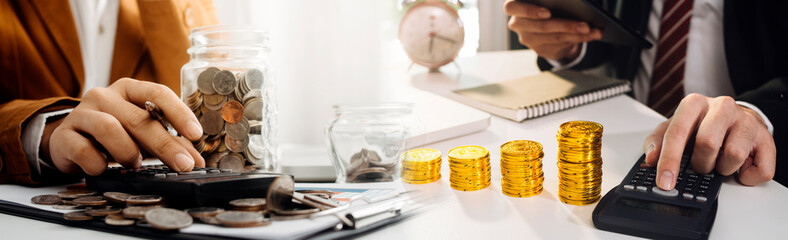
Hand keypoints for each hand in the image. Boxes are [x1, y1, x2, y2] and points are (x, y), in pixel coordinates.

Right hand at [42, 78, 205, 175]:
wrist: (68, 142)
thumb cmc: (114, 135)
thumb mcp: (142, 133)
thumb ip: (169, 141)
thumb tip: (196, 160)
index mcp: (129, 89)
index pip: (157, 93)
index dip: (179, 113)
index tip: (196, 134)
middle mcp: (104, 96)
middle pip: (139, 118)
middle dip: (165, 145)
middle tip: (184, 164)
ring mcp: (81, 113)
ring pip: (110, 129)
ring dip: (128, 152)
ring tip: (136, 164)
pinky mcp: (63, 135)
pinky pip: (83, 150)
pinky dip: (98, 164)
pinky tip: (103, 169)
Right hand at [503, 0, 601, 62]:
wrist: (546, 24)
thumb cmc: (547, 3)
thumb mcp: (546, 0)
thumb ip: (552, 0)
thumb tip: (573, 2)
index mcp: (514, 6)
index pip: (512, 7)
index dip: (529, 11)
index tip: (547, 12)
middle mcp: (518, 23)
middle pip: (542, 26)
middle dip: (566, 25)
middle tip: (585, 25)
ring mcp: (528, 39)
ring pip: (555, 37)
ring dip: (577, 33)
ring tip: (593, 30)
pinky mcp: (539, 49)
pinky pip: (561, 44)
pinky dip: (579, 38)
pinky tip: (591, 35)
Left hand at [643, 94, 775, 189]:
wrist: (737, 118)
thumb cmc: (702, 125)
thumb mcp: (675, 128)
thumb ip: (657, 141)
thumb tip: (651, 159)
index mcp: (694, 104)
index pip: (678, 132)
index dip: (669, 160)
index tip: (665, 181)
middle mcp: (722, 107)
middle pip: (707, 143)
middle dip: (700, 163)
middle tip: (700, 165)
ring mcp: (746, 121)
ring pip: (733, 155)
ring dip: (723, 168)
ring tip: (720, 161)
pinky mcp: (766, 138)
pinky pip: (759, 169)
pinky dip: (746, 177)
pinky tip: (740, 168)